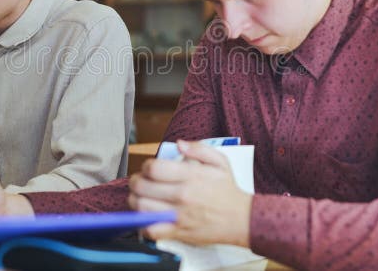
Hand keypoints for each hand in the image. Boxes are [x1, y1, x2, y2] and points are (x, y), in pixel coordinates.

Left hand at [128, 140, 252, 247]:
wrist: (242, 219)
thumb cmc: (228, 191)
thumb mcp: (220, 162)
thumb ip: (199, 148)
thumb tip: (179, 144)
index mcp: (190, 176)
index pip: (154, 168)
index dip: (146, 166)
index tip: (149, 169)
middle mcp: (182, 195)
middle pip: (142, 188)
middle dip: (135, 182)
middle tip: (139, 182)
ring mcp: (178, 215)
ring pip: (141, 208)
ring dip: (135, 201)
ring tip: (140, 198)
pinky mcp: (178, 232)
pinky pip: (151, 230)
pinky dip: (143, 225)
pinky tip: (147, 217)